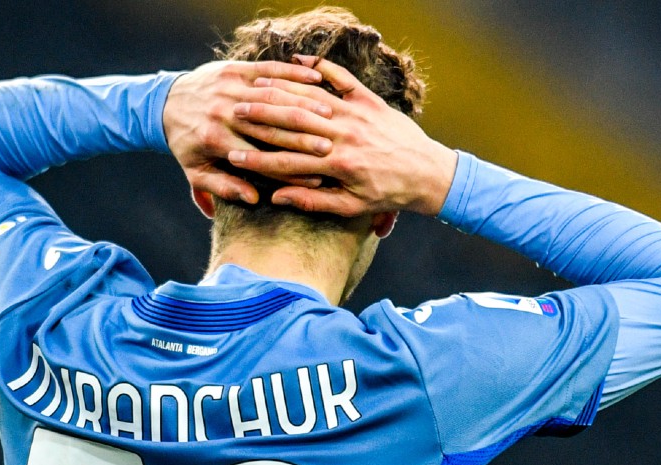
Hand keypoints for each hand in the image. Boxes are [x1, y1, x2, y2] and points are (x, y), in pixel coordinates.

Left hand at [163, 60, 336, 203]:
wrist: (166, 104)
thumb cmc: (187, 144)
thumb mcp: (197, 172)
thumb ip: (223, 188)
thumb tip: (252, 199)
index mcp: (217, 141)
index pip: (261, 159)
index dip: (290, 170)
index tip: (317, 180)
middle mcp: (224, 113)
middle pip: (273, 127)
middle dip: (304, 138)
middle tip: (332, 148)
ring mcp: (230, 88)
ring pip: (276, 97)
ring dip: (305, 106)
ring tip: (332, 118)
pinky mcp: (236, 69)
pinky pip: (270, 70)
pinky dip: (294, 74)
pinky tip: (317, 81)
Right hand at [224, 55, 457, 216]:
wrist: (428, 172)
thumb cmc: (387, 194)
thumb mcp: (351, 206)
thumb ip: (312, 200)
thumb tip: (276, 196)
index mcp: (337, 166)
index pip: (287, 162)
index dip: (256, 161)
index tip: (232, 157)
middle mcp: (345, 136)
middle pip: (292, 125)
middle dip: (260, 121)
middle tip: (233, 114)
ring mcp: (357, 114)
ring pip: (310, 99)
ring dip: (281, 92)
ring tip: (255, 89)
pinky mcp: (369, 99)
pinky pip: (340, 78)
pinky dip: (319, 68)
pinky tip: (298, 61)